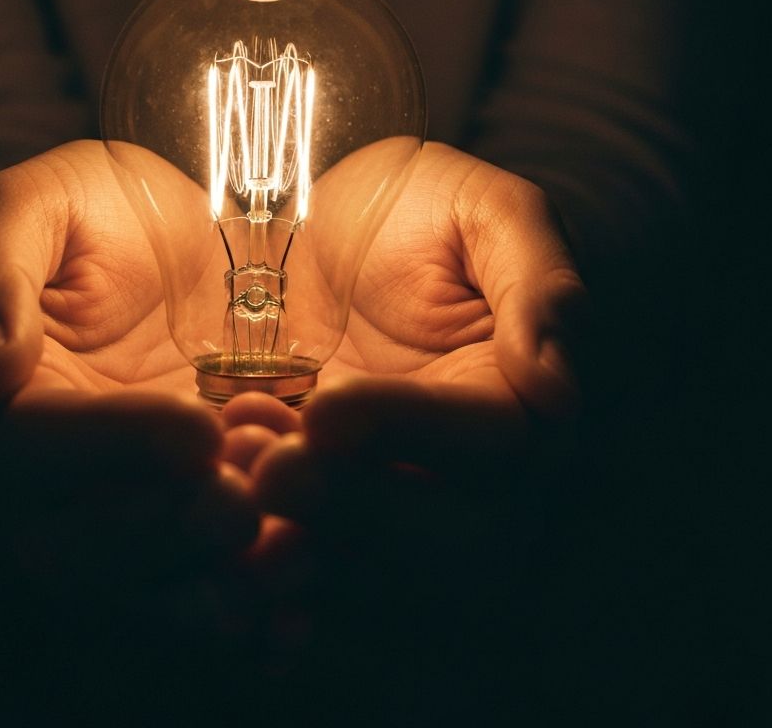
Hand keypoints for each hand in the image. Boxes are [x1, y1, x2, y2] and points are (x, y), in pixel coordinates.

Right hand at [0, 141, 257, 613]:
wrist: (179, 236)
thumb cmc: (96, 212)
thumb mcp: (40, 204)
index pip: (20, 448)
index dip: (106, 446)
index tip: (195, 428)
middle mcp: (42, 479)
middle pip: (70, 549)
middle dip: (159, 534)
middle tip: (244, 504)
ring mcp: (116, 508)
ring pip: (139, 587)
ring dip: (212, 582)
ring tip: (294, 552)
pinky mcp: (181, 520)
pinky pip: (200, 588)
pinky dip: (251, 608)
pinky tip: (303, 605)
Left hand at [251, 142, 586, 562]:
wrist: (328, 221)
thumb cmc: (420, 209)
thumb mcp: (488, 210)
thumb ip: (541, 283)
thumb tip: (559, 392)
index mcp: (510, 402)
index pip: (489, 444)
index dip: (409, 431)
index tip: (328, 409)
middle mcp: (458, 469)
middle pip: (432, 535)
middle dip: (349, 507)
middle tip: (270, 470)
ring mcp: (382, 491)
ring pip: (362, 560)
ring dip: (295, 541)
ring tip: (230, 484)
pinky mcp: (317, 500)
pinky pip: (299, 558)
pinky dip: (258, 562)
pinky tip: (212, 528)